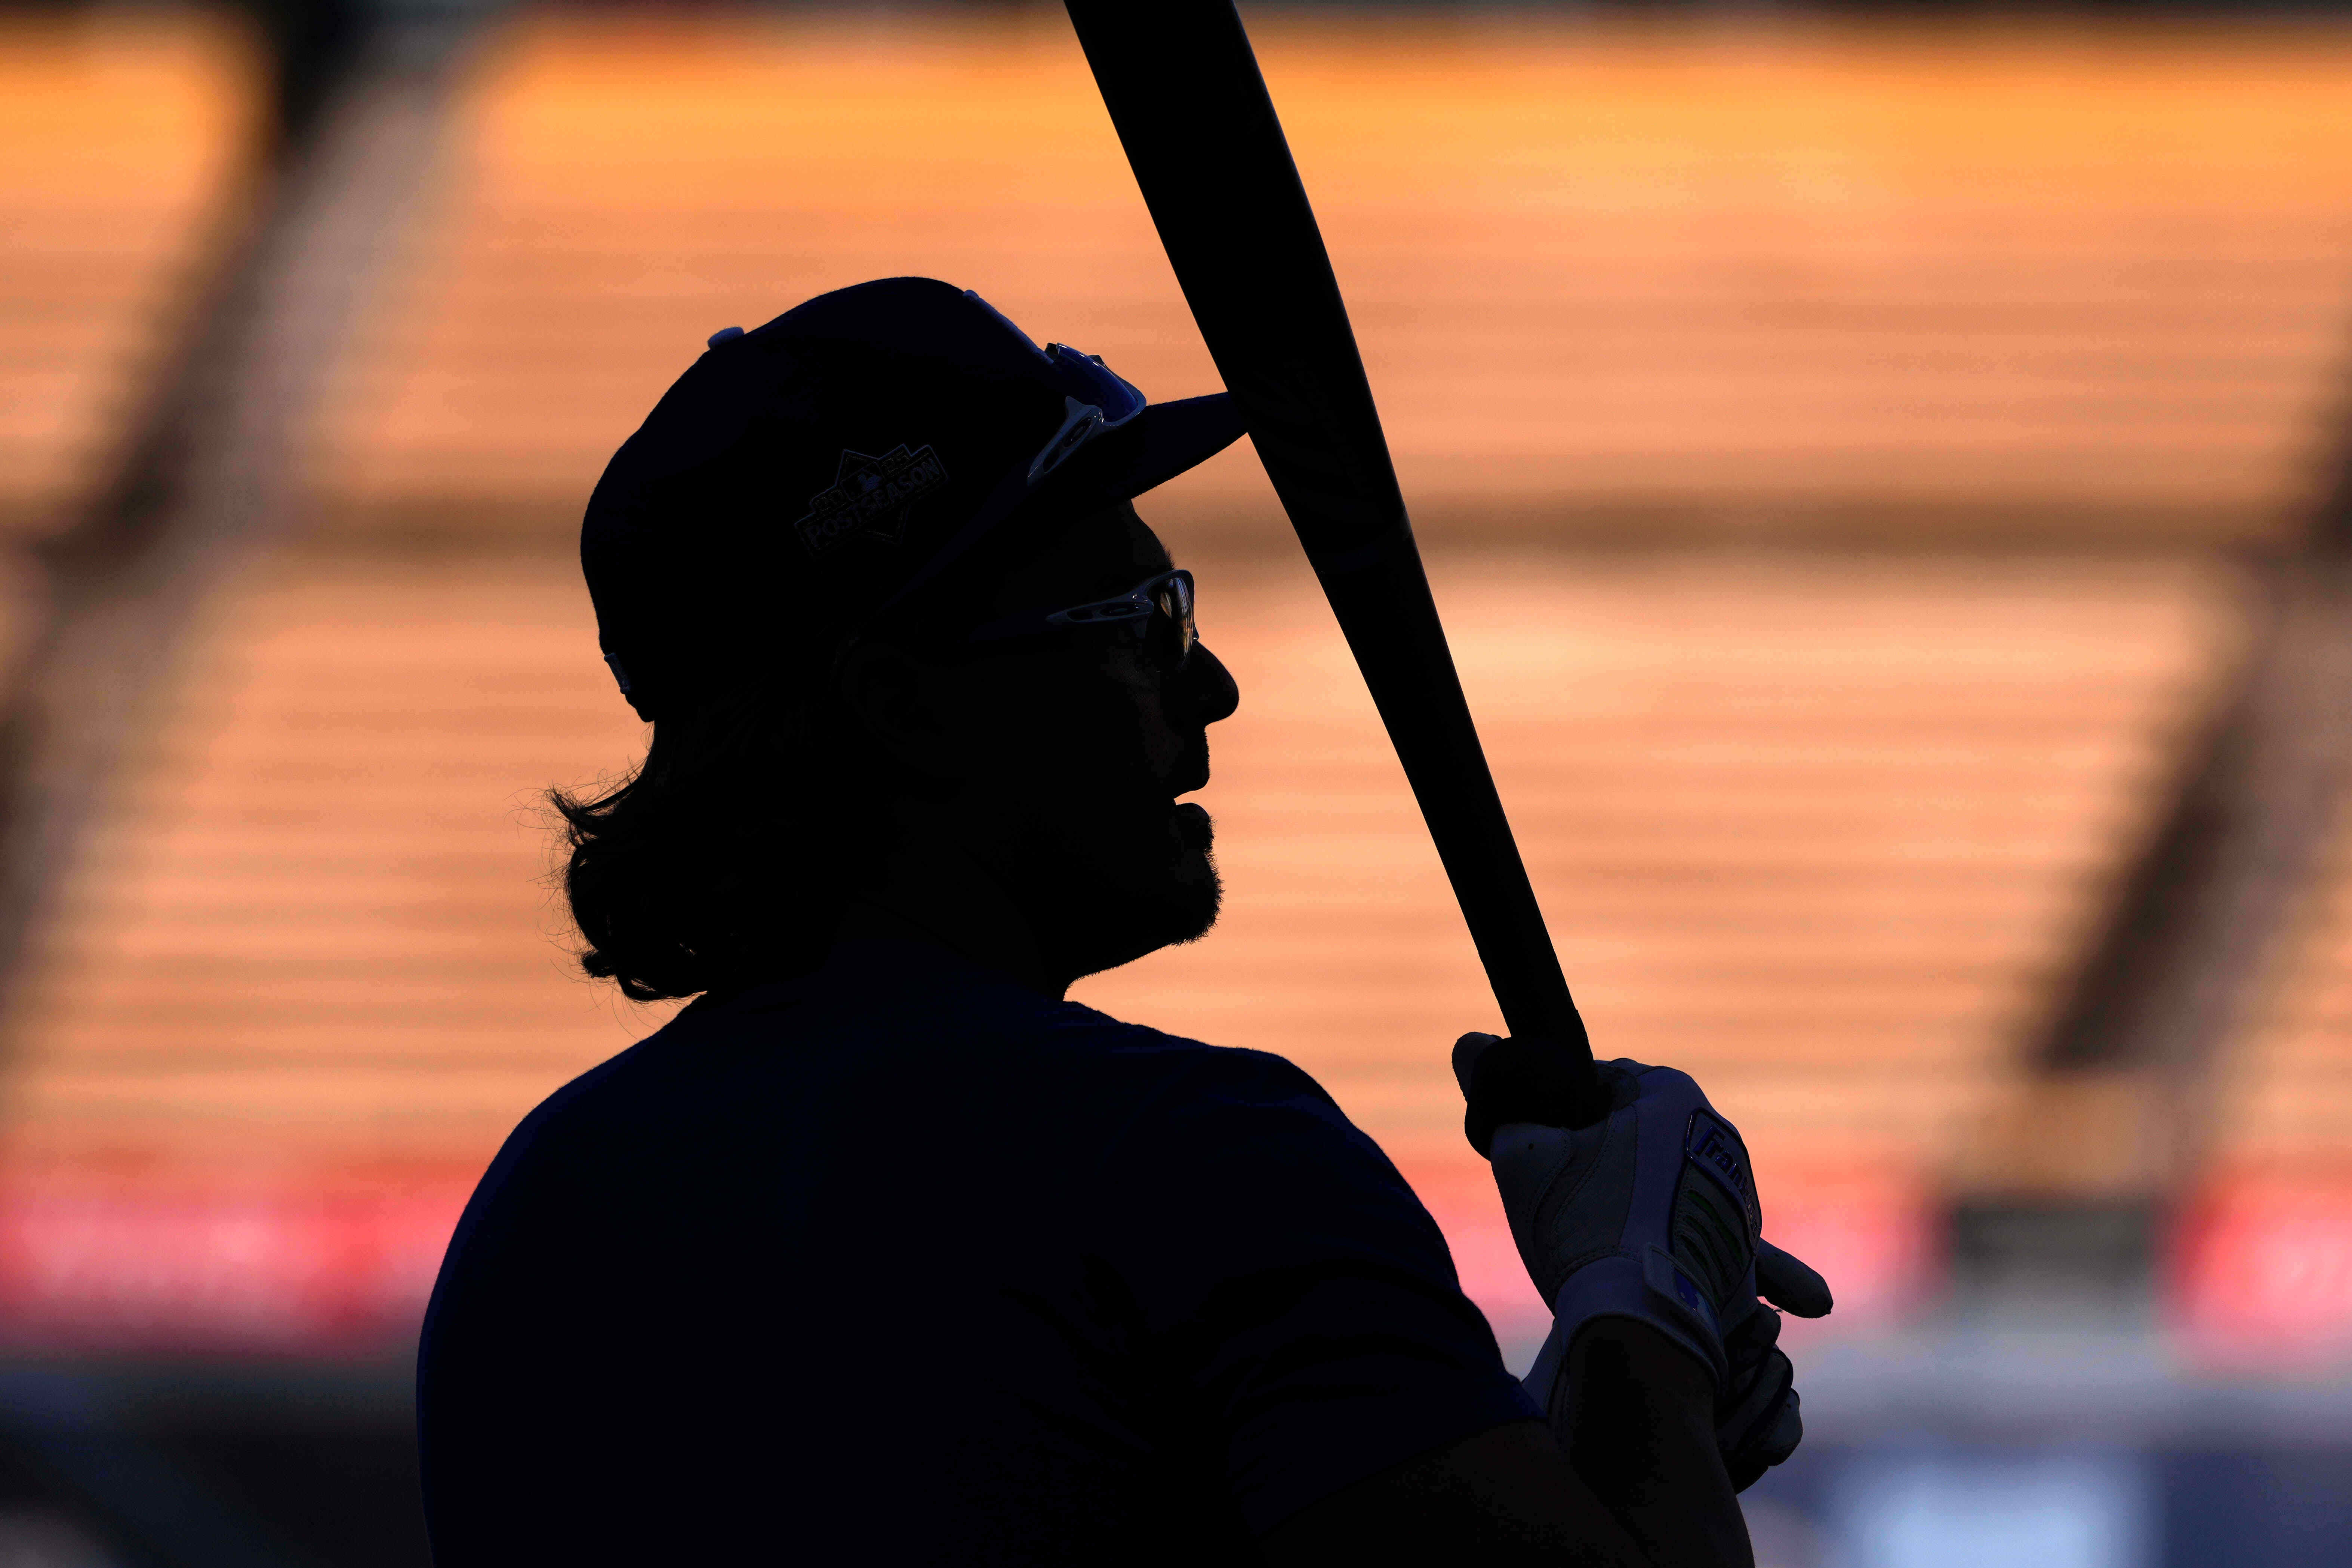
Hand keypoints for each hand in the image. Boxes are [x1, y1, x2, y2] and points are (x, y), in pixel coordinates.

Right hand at [1452, 1035, 1830, 1490]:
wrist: (1647, 1329)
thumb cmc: (1583, 1229)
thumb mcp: (1522, 1154)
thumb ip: (1501, 1095)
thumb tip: (1471, 1045)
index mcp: (1674, 1096)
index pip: (1596, 1082)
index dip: (1554, 1115)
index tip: (1538, 1154)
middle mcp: (1720, 1139)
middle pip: (1631, 1134)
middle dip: (1593, 1160)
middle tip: (1560, 1204)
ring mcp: (1738, 1199)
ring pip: (1657, 1182)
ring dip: (1626, 1202)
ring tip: (1591, 1243)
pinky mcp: (1741, 1250)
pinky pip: (1685, 1230)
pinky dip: (1656, 1242)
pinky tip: (1628, 1266)